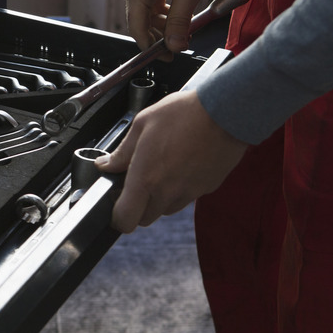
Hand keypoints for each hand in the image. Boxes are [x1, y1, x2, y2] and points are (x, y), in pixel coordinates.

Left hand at [95, 90, 246, 232]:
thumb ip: (122, 152)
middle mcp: (167, 192)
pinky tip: (182, 165)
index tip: (117, 204)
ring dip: (159, 198)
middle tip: (139, 181)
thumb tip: (106, 165)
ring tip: (163, 169)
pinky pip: (186, 197)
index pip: (126, 220)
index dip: (118, 217)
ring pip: (166, 209)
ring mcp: (189, 193)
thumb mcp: (143, 124)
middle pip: (145, 218)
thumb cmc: (184, 114)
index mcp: (146, 178)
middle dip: (138, 206)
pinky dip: (180, 189)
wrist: (226, 113)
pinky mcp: (206, 189)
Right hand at [124, 0, 216, 51]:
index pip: (137, 28)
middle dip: (158, 37)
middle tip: (177, 46)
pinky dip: (163, 14)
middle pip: (140, 22)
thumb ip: (180, 22)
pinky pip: (151, 3)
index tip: (166, 56)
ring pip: (146, 14)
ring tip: (182, 31)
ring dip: (163, 26)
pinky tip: (178, 17)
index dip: (150, 47)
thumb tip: (174, 45)